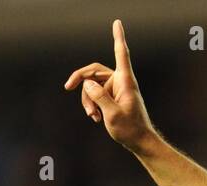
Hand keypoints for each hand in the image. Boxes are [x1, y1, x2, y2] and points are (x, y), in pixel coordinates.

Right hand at [63, 19, 156, 151]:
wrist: (139, 142)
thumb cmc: (130, 130)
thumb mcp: (112, 115)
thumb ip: (99, 97)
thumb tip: (87, 83)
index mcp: (125, 81)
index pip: (121, 53)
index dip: (118, 37)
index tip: (117, 22)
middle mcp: (120, 81)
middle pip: (94, 71)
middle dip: (82, 82)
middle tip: (67, 87)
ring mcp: (116, 89)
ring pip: (92, 85)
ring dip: (87, 100)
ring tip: (92, 117)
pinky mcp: (112, 97)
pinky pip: (96, 94)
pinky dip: (92, 105)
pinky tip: (96, 118)